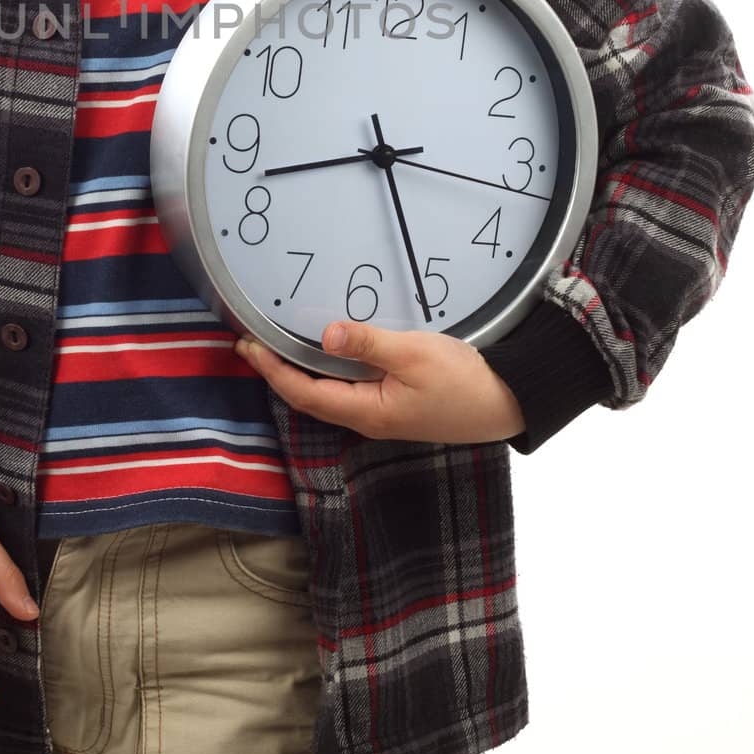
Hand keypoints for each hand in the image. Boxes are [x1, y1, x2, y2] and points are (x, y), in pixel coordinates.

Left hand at [235, 321, 526, 444]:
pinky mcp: (394, 404)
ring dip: (299, 373)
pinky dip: (326, 372)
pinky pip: (348, 389)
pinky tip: (325, 353)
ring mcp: (381, 413)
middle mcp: (367, 418)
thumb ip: (367, 344)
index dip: (272, 370)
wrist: (507, 401)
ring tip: (277, 346)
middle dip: (277, 372)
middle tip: (251, 344)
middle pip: (309, 398)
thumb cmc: (464, 381)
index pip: (303, 393)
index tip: (247, 346)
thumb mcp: (413, 354)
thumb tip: (325, 335)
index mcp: (366, 411)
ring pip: (328, 395)